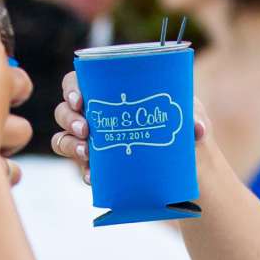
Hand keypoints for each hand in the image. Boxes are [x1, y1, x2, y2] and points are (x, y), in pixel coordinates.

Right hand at [52, 70, 214, 185]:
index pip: (78, 82)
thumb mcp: (190, 117)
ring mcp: (90, 142)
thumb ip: (194, 117)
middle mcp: (94, 115)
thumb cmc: (182, 128)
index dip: (71, 88)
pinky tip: (93, 177)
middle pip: (64, 111)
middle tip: (85, 129)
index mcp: (109, 93)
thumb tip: (196, 129)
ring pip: (63, 139)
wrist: (184, 166)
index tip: (80, 100)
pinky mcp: (94, 166)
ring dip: (69, 144)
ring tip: (87, 152)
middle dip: (69, 119)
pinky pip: (79, 167)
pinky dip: (83, 171)